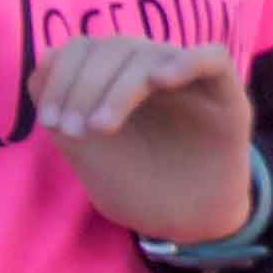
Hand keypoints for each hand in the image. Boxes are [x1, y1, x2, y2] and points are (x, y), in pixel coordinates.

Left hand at [30, 33, 260, 245]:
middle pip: (114, 47)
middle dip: (84, 87)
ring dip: (119, 87)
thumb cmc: (138, 189)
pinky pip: (212, 57)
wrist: (188, 224)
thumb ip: (64, 113)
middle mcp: (150, 70)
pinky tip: (162, 81)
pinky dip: (187, 61)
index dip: (60, 76)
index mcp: (115, 79)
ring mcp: (188, 80)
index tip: (51, 122)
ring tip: (103, 128)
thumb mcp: (89, 157)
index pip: (83, 49)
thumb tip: (46, 60)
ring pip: (151, 53)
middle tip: (75, 131)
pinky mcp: (225, 95)